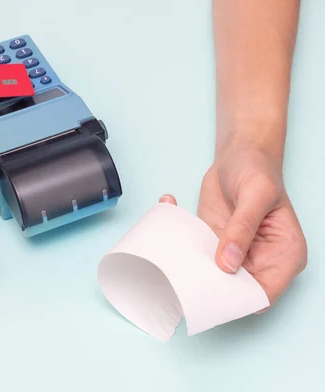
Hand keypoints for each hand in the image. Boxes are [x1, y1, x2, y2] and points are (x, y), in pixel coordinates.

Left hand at [159, 146, 306, 307]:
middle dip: (208, 286)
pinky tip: (169, 211)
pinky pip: (196, 256)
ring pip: (211, 277)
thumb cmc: (257, 170)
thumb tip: (228, 264)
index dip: (239, 298)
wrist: (240, 155)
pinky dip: (180, 245)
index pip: (264, 293)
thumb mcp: (255, 195)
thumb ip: (242, 228)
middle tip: (183, 273)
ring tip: (172, 251)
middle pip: (234, 290)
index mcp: (285, 254)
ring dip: (190, 268)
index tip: (211, 289)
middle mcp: (261, 260)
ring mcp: (236, 254)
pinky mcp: (214, 245)